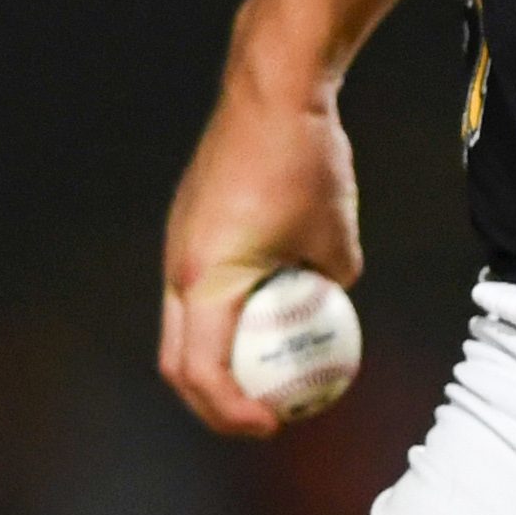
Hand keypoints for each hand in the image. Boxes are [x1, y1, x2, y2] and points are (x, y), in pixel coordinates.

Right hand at [157, 64, 362, 438]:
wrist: (270, 90)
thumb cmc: (307, 162)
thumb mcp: (338, 241)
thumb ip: (331, 287)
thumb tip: (332, 311)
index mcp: (206, 280)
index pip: (204, 374)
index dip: (233, 412)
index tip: (274, 423)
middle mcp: (178, 269)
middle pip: (179, 363)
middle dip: (215, 402)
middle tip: (264, 416)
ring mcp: (177, 246)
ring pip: (184, 327)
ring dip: (217, 359)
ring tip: (268, 371)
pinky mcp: (186, 226)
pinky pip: (197, 291)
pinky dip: (221, 318)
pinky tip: (268, 310)